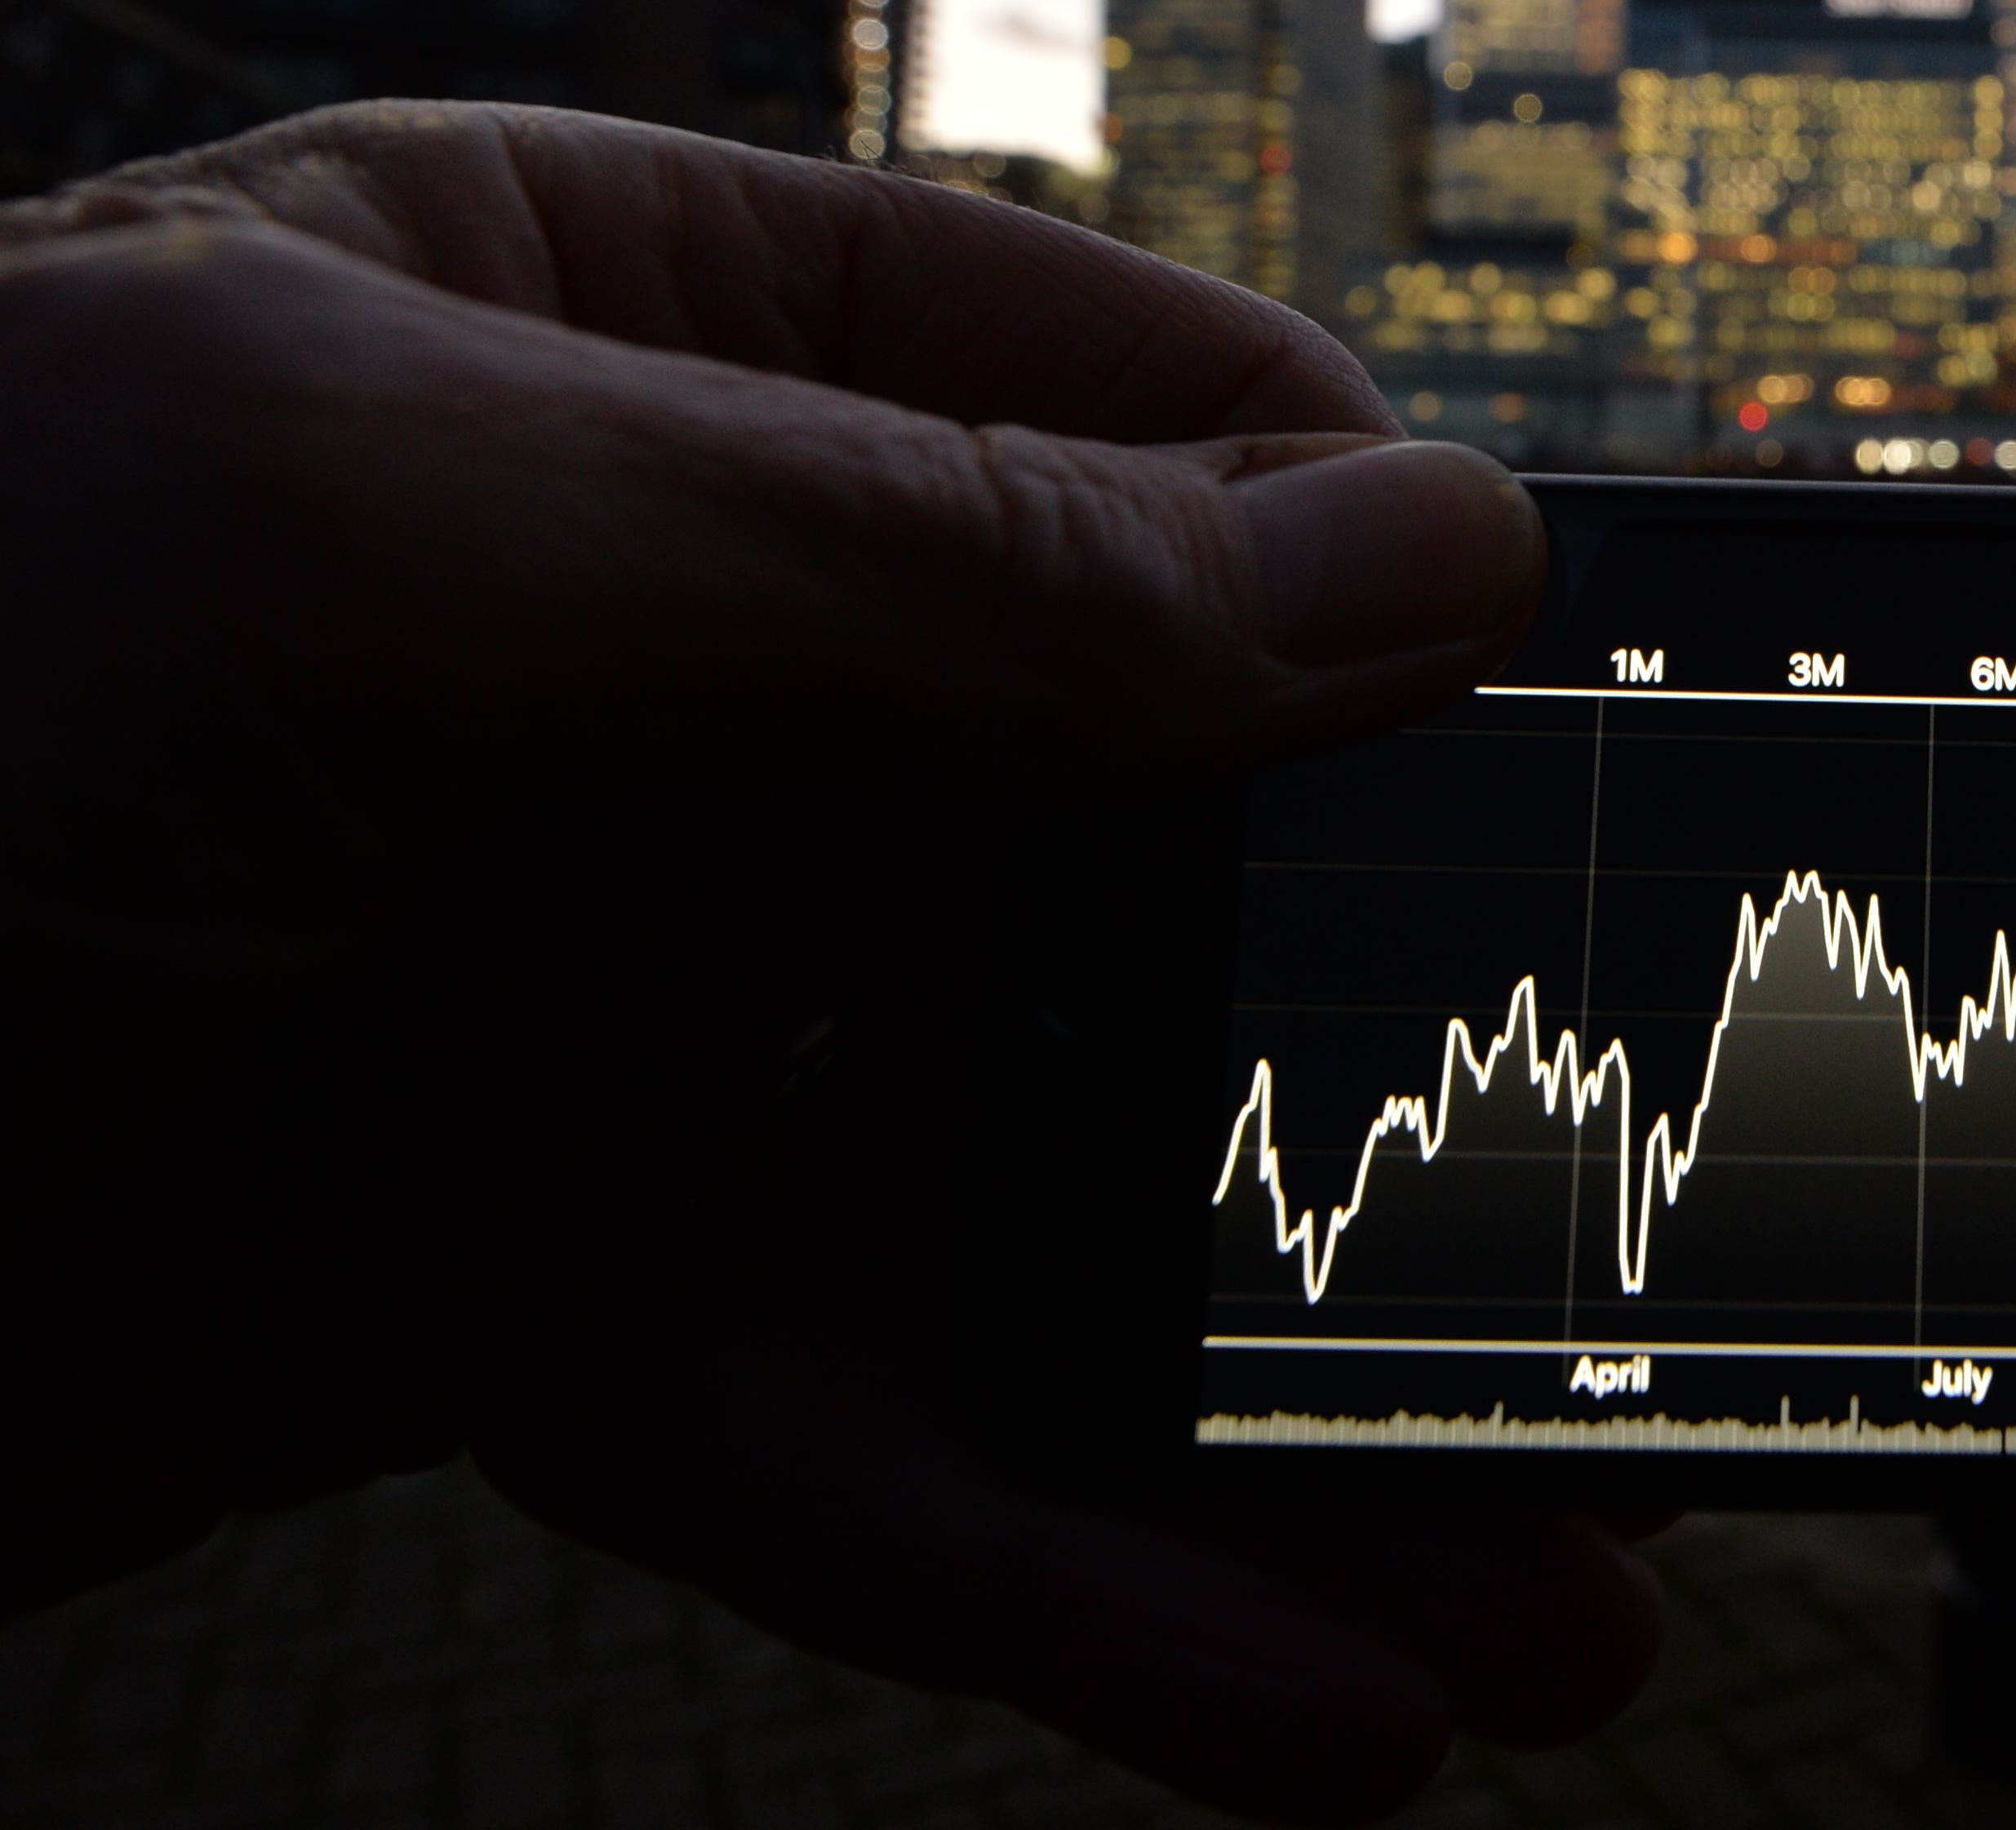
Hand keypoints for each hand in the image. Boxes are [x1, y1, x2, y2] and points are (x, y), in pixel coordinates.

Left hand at [0, 102, 1659, 1821]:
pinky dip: (1048, 1568)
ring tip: (1541, 1616)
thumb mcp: (370, 549)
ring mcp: (566, 983)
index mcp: (598, 342)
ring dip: (1269, 1419)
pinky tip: (1271, 1701)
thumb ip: (910, 553)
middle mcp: (624, 647)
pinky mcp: (486, 1284)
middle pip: (1107, 850)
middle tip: (1624, 1281)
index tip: (1613, 762)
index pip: (1102, 419)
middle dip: (1377, 1075)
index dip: (1375, 579)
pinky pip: (836, 1418)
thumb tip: (1398, 547)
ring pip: (1011, 1192)